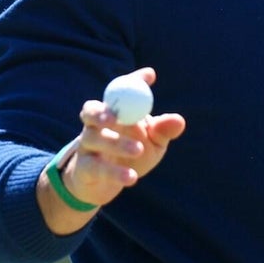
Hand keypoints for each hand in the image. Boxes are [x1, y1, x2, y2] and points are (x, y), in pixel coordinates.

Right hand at [39, 67, 185, 233]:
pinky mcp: (84, 168)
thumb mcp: (153, 142)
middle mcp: (95, 125)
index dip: (131, 81)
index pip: (117, 92)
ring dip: (116, 143)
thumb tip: (179, 120)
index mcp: (112, 112)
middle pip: (91, 110)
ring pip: (93, 138)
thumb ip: (163, 130)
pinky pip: (96, 168)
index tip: (149, 76)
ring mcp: (87, 145)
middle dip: (102, 110)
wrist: (107, 185)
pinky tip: (132, 177)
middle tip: (118, 116)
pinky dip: (116, 172)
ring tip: (138, 150)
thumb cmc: (133, 155)